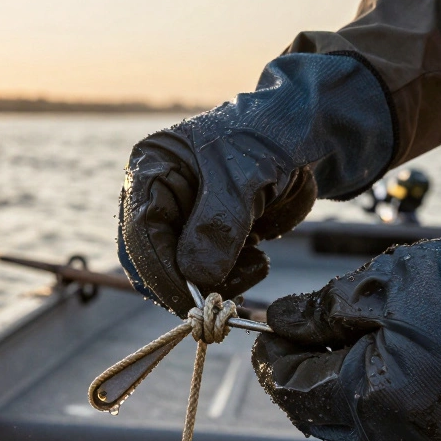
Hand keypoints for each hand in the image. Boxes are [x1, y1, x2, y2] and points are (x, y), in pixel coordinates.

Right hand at [118, 52, 393, 315]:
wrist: (300, 138)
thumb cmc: (268, 140)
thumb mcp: (244, 179)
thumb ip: (219, 226)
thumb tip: (197, 277)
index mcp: (151, 167)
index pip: (141, 230)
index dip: (162, 271)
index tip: (192, 302)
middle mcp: (154, 196)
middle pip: (150, 258)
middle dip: (188, 282)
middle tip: (229, 293)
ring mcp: (176, 219)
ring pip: (176, 273)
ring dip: (215, 282)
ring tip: (255, 263)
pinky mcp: (199, 238)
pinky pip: (202, 274)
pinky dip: (228, 278)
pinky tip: (256, 258)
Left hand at [251, 173, 440, 440]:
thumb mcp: (381, 284)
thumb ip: (320, 311)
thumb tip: (278, 320)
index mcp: (374, 396)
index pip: (295, 390)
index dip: (271, 360)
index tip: (265, 331)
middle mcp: (399, 433)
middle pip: (319, 416)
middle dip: (296, 377)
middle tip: (291, 336)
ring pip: (354, 424)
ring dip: (332, 387)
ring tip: (333, 339)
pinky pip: (393, 426)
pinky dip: (371, 396)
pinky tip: (374, 356)